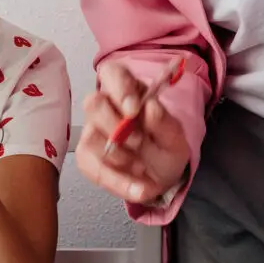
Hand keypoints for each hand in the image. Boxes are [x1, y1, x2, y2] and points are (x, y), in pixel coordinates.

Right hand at [76, 60, 189, 202]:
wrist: (162, 177)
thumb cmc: (165, 147)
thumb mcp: (176, 137)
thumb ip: (165, 123)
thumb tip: (151, 107)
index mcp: (128, 91)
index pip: (112, 74)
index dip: (119, 88)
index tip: (134, 109)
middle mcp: (105, 107)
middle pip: (94, 103)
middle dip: (116, 125)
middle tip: (138, 142)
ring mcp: (93, 132)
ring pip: (91, 136)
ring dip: (119, 156)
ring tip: (142, 167)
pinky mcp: (87, 157)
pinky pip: (92, 167)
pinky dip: (118, 181)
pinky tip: (139, 189)